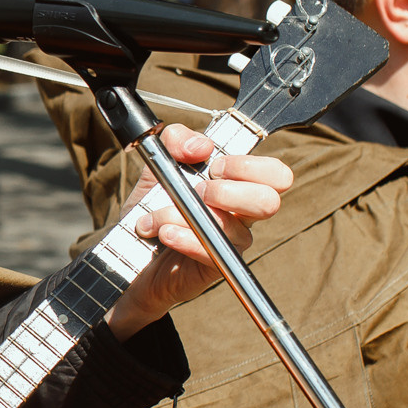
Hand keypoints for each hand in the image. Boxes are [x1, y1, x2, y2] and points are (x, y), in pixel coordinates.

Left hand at [105, 123, 292, 338]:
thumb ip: (176, 141)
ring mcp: (232, 241)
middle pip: (269, 202)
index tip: (214, 165)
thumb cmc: (153, 205)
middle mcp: (243, 213)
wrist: (132, 247)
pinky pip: (210, 250)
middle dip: (228, 192)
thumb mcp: (157, 165)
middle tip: (198, 191)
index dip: (249, 166)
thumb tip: (201, 145)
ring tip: (158, 216)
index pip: (276, 174)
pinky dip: (183, 237)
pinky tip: (163, 233)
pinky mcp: (216, 265)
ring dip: (184, 214)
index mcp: (238, 184)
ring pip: (228, 226)